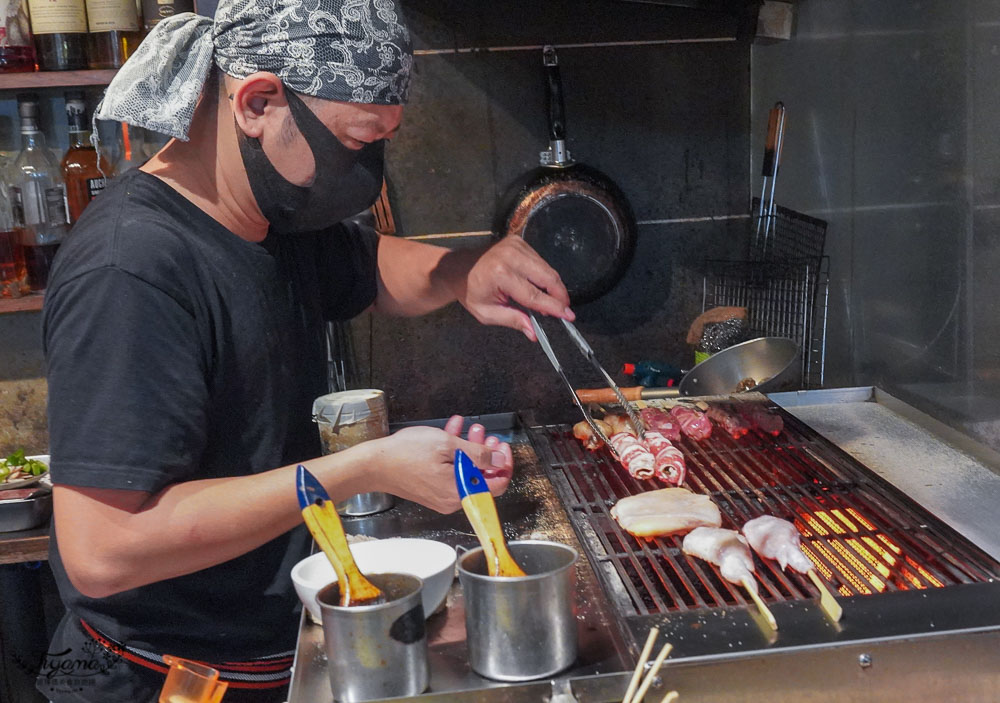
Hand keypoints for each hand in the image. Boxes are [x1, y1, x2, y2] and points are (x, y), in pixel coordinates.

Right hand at [364, 415, 512, 513]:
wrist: (373, 464)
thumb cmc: (404, 455)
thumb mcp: (447, 446)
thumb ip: (477, 454)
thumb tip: (498, 461)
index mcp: (459, 493)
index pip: (497, 485)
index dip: (503, 464)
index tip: (501, 448)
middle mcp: (452, 499)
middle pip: (481, 477)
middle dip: (486, 453)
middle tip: (486, 436)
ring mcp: (440, 495)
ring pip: (465, 471)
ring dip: (470, 449)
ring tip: (470, 429)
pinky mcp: (430, 489)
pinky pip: (450, 472)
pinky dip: (453, 453)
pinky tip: (452, 432)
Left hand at [450, 236, 573, 340]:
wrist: (458, 267)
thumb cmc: (470, 292)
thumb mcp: (487, 313)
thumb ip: (512, 320)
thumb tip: (534, 333)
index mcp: (500, 274)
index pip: (534, 295)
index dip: (553, 307)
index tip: (569, 316)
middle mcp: (510, 256)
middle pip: (547, 277)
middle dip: (559, 295)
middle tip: (564, 310)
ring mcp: (516, 245)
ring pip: (547, 268)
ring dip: (553, 286)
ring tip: (550, 302)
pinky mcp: (519, 241)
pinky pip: (540, 261)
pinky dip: (544, 276)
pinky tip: (540, 287)